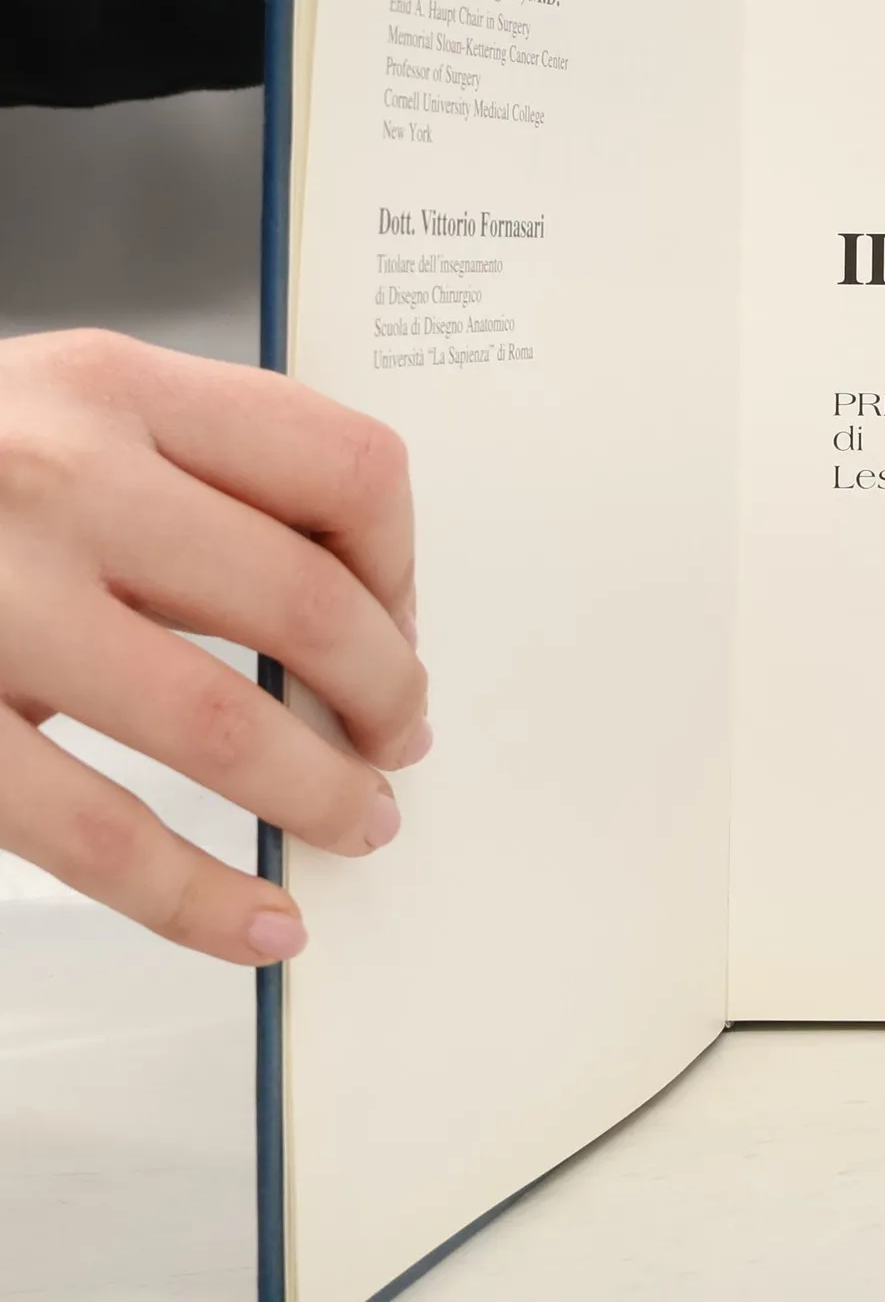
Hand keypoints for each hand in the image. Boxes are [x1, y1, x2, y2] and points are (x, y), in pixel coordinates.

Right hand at [0, 330, 428, 964]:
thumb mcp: (56, 407)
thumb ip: (185, 465)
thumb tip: (346, 587)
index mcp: (113, 388)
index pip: (344, 467)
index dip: (403, 563)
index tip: (404, 621)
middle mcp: (60, 479)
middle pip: (308, 604)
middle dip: (385, 693)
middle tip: (401, 737)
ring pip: (223, 726)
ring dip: (320, 794)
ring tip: (361, 823)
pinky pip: (97, 834)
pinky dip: (197, 896)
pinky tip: (256, 921)